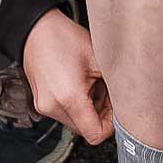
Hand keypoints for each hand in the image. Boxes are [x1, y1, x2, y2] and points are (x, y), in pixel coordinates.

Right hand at [22, 9, 113, 144]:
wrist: (34, 28)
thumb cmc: (63, 37)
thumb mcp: (98, 59)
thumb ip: (114, 86)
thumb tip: (127, 103)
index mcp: (69, 98)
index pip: (95, 134)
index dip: (110, 125)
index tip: (115, 109)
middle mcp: (53, 106)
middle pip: (85, 129)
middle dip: (100, 114)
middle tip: (104, 90)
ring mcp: (44, 106)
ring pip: (75, 122)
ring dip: (87, 109)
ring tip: (89, 82)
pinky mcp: (41, 102)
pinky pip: (63, 112)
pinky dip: (74, 104)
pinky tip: (77, 82)